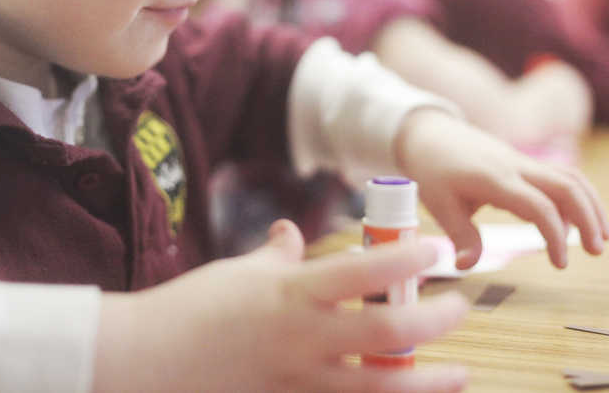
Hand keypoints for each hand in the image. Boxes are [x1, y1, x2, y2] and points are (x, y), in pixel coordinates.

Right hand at [94, 220, 468, 392]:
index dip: (405, 260)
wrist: (149, 359)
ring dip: (423, 382)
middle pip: (385, 334)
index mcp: (291, 293)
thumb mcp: (237, 272)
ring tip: (458, 375)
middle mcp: (302, 337)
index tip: (434, 247)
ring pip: (377, 387)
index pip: (362, 272)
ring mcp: (298, 379)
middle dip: (432, 323)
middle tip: (459, 310)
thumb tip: (292, 232)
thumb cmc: (192, 307)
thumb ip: (276, 255)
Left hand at [394, 109, 608, 269]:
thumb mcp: (439, 204)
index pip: (539, 206)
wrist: (429, 133)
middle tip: (597, 251)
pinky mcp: (525, 162)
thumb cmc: (432, 170)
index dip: (556, 236)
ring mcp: (523, 161)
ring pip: (570, 177)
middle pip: (567, 186)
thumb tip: (466, 267)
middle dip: (589, 218)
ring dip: (590, 205)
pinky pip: (560, 174)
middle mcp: (516, 166)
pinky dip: (576, 195)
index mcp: (494, 179)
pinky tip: (575, 221)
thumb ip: (460, 235)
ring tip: (601, 237)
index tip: (560, 264)